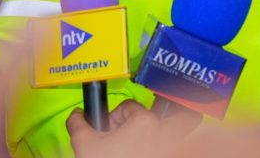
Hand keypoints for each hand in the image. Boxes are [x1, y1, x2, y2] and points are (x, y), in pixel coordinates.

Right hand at [67, 99, 196, 157]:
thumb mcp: (85, 146)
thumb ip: (78, 125)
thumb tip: (76, 116)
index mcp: (144, 122)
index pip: (129, 106)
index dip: (113, 117)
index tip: (107, 131)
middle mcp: (163, 133)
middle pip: (176, 114)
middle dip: (166, 116)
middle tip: (142, 130)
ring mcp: (171, 149)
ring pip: (183, 133)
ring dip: (175, 133)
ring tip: (148, 145)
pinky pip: (179, 150)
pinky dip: (170, 150)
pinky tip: (147, 154)